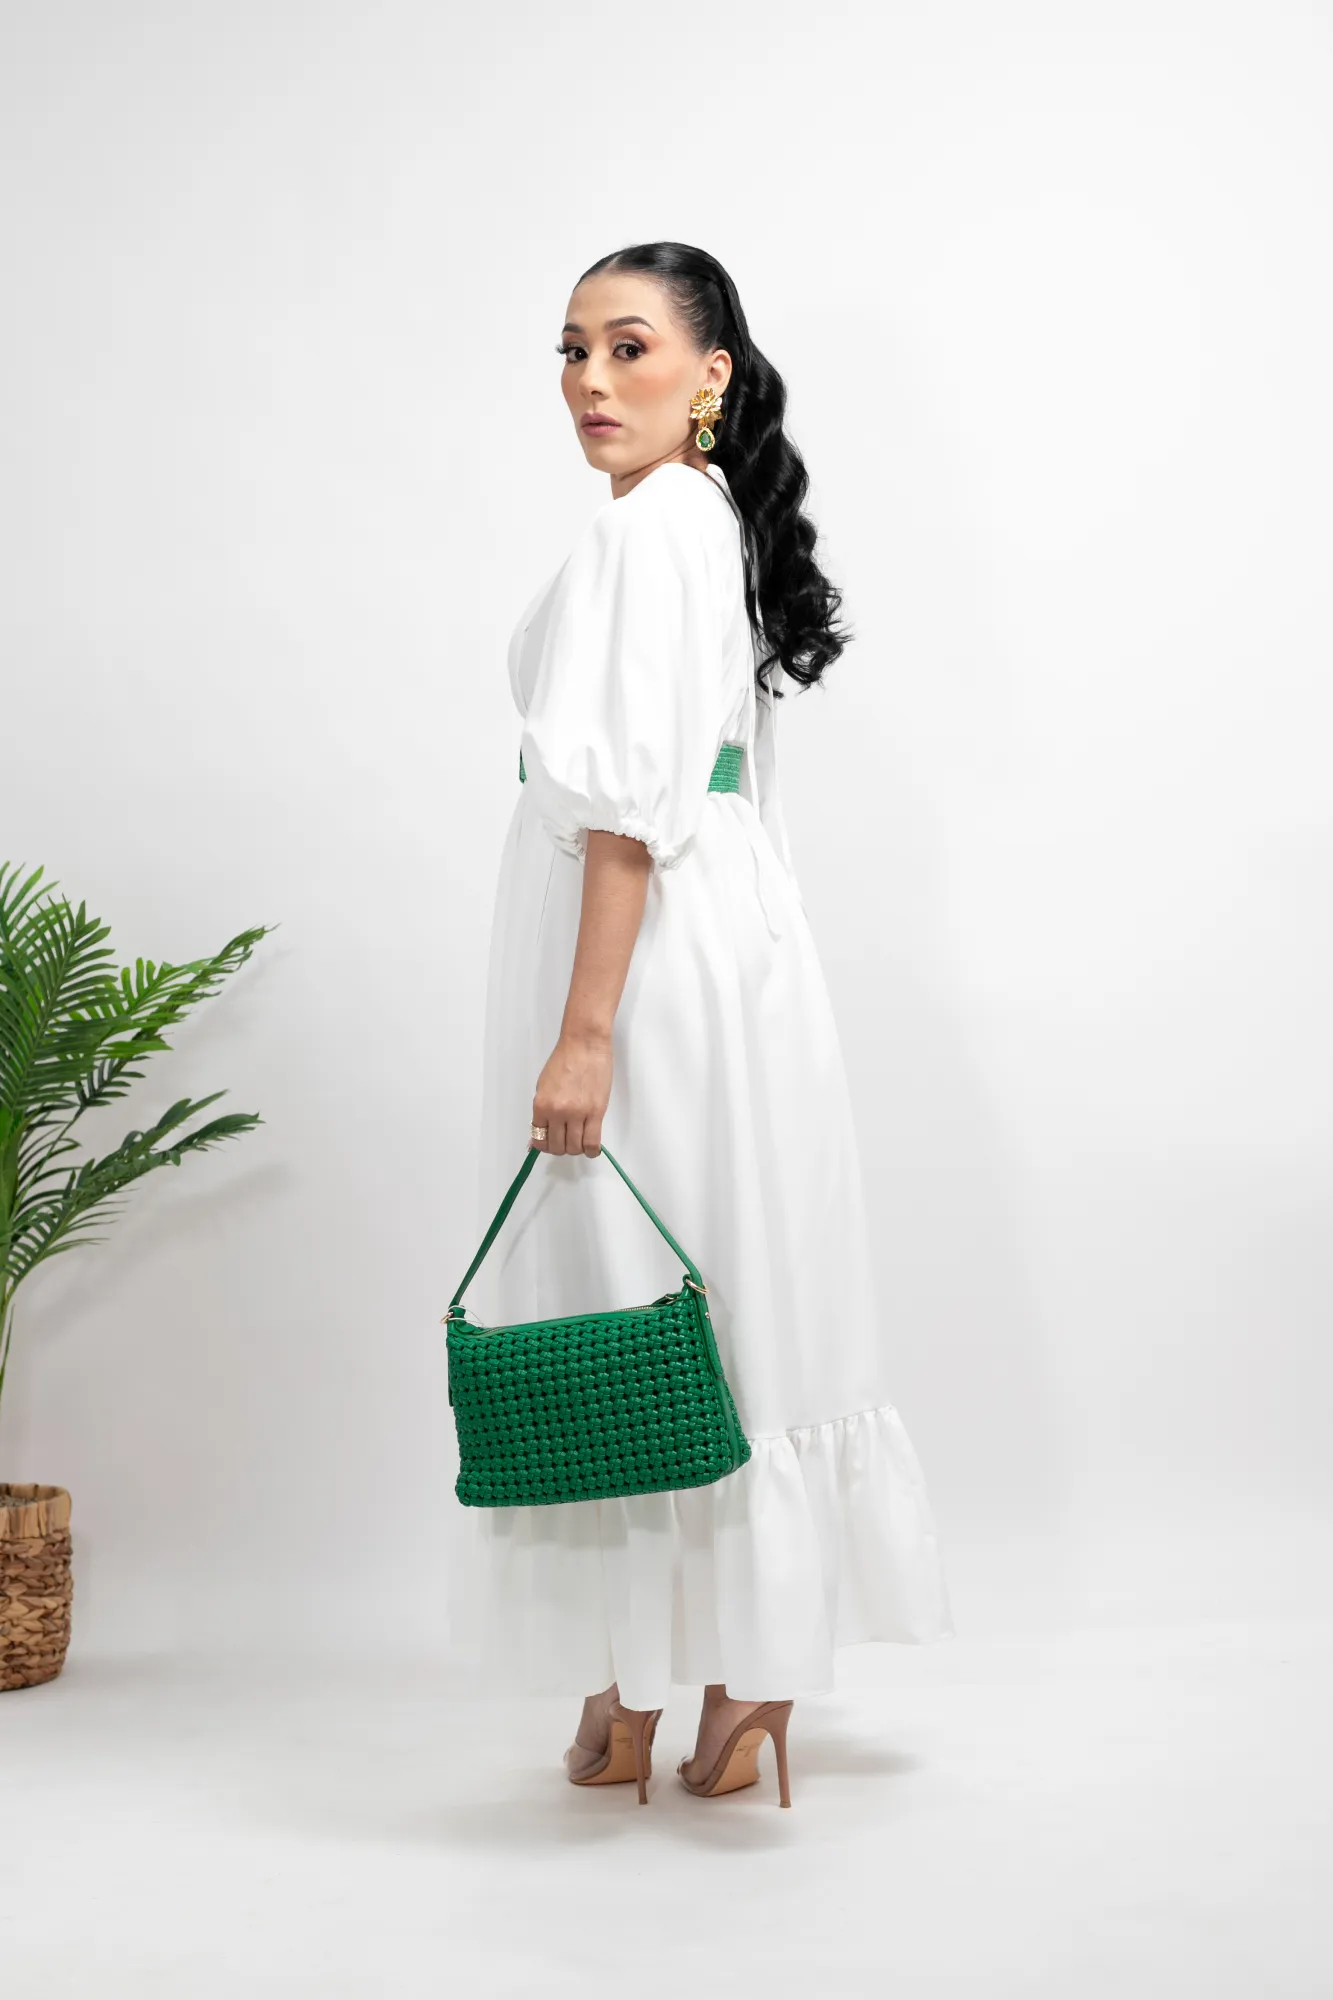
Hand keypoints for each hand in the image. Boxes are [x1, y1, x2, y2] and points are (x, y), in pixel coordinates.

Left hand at [532, 1029, 612, 1155]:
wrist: (585, 1044)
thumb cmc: (564, 1060)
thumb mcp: (543, 1086)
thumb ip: (542, 1112)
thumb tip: (538, 1134)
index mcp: (541, 1106)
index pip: (539, 1139)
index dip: (545, 1145)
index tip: (550, 1143)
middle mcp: (557, 1113)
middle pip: (558, 1147)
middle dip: (561, 1148)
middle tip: (566, 1140)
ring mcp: (577, 1114)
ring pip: (575, 1148)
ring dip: (576, 1148)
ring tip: (580, 1139)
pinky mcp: (596, 1113)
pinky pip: (592, 1143)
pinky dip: (591, 1150)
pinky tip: (591, 1146)